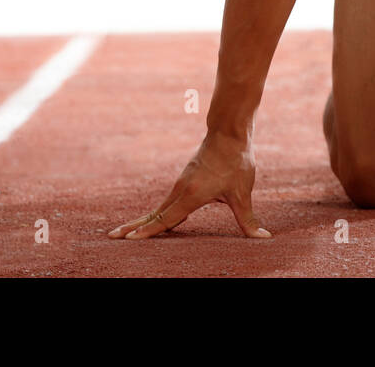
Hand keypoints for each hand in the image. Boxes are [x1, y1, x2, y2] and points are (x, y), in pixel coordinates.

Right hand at [107, 132, 271, 239]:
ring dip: (144, 220)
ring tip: (127, 231)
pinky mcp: (186, 179)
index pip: (165, 219)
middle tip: (111, 237)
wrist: (229, 133)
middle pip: (154, 214)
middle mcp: (181, 189)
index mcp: (190, 195)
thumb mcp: (242, 193)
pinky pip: (169, 201)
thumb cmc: (236, 162)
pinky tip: (159, 219)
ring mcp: (182, 183)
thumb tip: (263, 237)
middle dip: (134, 227)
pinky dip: (158, 212)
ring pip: (160, 207)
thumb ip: (248, 219)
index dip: (147, 232)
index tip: (127, 241)